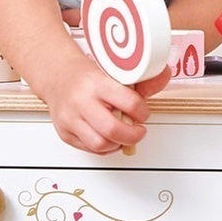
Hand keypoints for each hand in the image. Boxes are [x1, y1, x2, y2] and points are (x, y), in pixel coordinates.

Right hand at [40, 51, 154, 154]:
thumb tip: (164, 76)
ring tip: (122, 134)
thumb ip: (140, 78)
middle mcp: (81, 102)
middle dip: (133, 135)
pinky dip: (104, 147)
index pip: (129, 103)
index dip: (142, 112)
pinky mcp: (65, 133)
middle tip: (138, 131)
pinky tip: (108, 137)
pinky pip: (90, 150)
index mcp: (96, 83)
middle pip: (112, 130)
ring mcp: (70, 119)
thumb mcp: (113, 70)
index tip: (143, 113)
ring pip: (100, 145)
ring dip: (118, 144)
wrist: (57, 76)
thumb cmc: (86, 74)